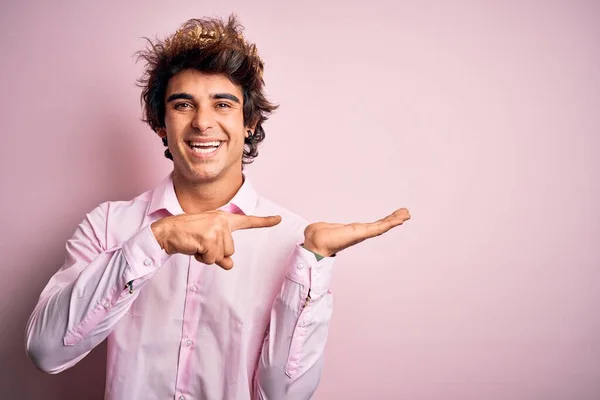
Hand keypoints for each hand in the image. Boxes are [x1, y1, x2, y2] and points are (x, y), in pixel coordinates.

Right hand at [151, 211, 280, 269]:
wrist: (167, 231)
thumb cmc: (187, 235)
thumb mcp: (207, 241)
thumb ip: (221, 252)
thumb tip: (230, 265)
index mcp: (223, 219)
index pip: (247, 221)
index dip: (264, 222)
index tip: (279, 219)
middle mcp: (223, 222)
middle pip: (230, 250)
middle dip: (215, 253)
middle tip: (200, 243)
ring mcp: (216, 229)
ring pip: (222, 256)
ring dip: (208, 256)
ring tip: (196, 244)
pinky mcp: (209, 238)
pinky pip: (212, 259)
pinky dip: (202, 258)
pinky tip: (194, 247)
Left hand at [303, 208, 410, 256]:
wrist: (315, 242)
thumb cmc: (316, 237)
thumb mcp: (325, 227)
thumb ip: (325, 228)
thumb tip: (317, 228)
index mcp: (353, 231)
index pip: (372, 225)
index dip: (383, 221)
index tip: (394, 216)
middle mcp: (360, 233)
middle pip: (381, 225)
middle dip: (394, 219)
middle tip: (406, 213)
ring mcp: (362, 233)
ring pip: (382, 226)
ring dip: (395, 220)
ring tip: (407, 215)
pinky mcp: (362, 233)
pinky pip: (379, 227)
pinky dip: (390, 223)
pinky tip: (400, 220)